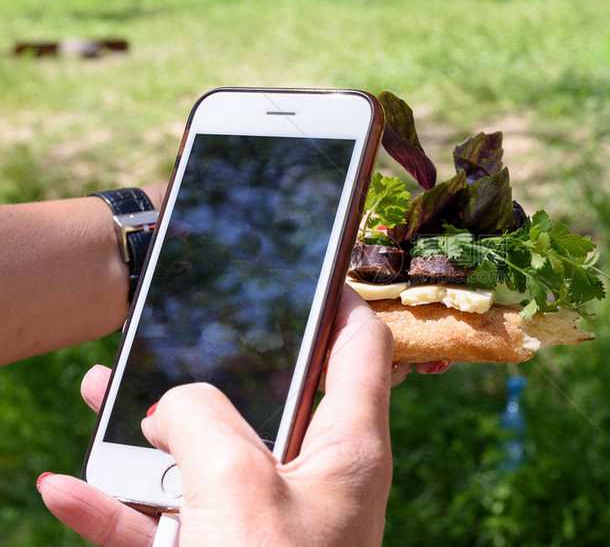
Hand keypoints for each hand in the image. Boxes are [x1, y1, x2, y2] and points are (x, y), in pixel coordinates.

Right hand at [39, 287, 393, 545]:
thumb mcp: (236, 487)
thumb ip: (202, 419)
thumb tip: (172, 407)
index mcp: (346, 449)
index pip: (360, 348)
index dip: (336, 300)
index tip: (303, 268)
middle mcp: (313, 481)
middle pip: (267, 398)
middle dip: (214, 365)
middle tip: (177, 329)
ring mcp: (266, 525)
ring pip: (207, 457)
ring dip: (149, 433)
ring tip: (101, 393)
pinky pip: (171, 522)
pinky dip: (122, 507)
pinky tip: (70, 490)